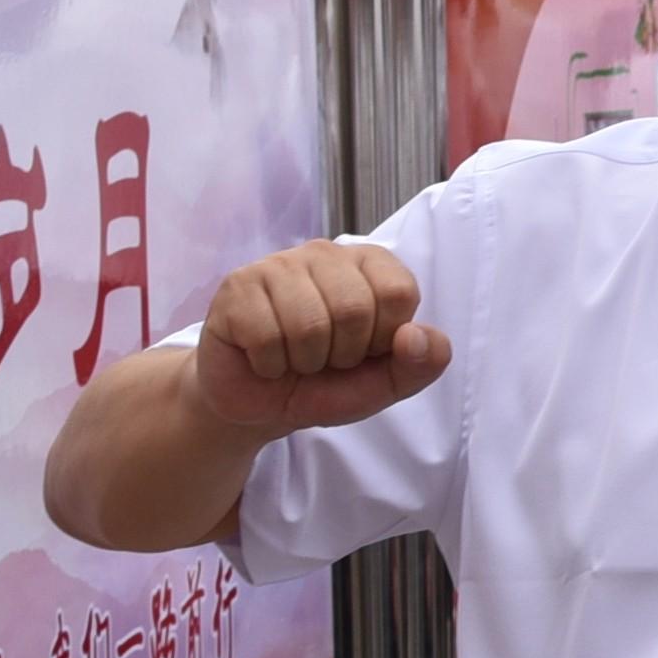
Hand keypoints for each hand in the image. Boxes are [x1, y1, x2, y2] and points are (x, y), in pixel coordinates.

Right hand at [189, 240, 449, 432]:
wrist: (259, 404)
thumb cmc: (325, 383)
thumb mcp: (385, 384)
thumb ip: (421, 364)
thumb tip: (415, 335)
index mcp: (370, 264)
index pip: (398, 292)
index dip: (382, 339)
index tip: (363, 349)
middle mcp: (325, 253)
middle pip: (354, 308)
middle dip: (342, 354)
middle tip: (324, 359)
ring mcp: (277, 264)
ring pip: (308, 324)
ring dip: (304, 362)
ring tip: (295, 358)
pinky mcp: (236, 285)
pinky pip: (265, 336)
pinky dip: (270, 364)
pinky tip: (264, 357)